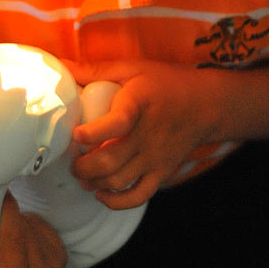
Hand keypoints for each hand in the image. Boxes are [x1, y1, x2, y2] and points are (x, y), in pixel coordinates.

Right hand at [0, 192, 66, 267]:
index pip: (13, 237)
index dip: (6, 210)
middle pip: (23, 229)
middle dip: (6, 217)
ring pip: (32, 226)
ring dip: (16, 223)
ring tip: (2, 238)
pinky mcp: (60, 257)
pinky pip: (42, 227)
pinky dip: (27, 227)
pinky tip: (17, 240)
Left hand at [68, 58, 223, 209]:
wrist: (206, 104)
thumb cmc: (165, 83)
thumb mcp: (132, 68)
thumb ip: (96, 70)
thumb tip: (62, 66)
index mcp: (138, 105)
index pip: (117, 123)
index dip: (93, 132)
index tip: (76, 134)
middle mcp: (147, 135)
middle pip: (111, 161)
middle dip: (83, 166)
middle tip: (72, 161)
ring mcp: (155, 157)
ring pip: (119, 181)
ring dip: (95, 182)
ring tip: (82, 175)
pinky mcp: (162, 171)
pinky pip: (139, 195)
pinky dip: (117, 201)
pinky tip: (102, 193)